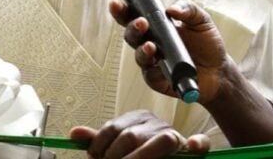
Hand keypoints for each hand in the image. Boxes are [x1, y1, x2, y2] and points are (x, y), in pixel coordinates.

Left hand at [70, 109, 209, 157]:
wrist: (163, 157)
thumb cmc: (137, 152)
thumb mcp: (116, 146)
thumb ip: (98, 141)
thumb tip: (73, 134)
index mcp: (136, 118)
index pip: (113, 128)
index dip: (101, 145)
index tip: (95, 157)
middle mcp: (155, 123)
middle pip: (132, 136)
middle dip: (116, 156)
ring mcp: (174, 134)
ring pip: (161, 141)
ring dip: (142, 157)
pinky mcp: (191, 147)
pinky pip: (199, 143)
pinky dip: (196, 145)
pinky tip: (190, 147)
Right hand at [110, 0, 227, 104]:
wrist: (219, 71)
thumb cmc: (207, 44)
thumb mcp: (202, 20)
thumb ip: (188, 9)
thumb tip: (171, 9)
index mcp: (155, 26)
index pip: (132, 16)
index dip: (121, 10)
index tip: (116, 3)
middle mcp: (149, 43)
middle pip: (130, 35)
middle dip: (132, 28)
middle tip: (141, 23)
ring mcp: (152, 62)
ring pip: (138, 56)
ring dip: (142, 50)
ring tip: (151, 46)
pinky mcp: (158, 80)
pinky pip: (150, 76)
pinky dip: (153, 72)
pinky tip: (160, 67)